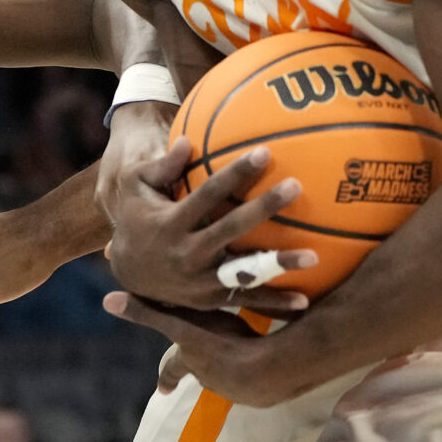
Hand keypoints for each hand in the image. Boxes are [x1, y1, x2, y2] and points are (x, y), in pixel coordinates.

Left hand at [103, 292, 294, 405]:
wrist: (270, 369)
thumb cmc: (223, 343)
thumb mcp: (181, 323)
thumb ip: (146, 312)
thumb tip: (106, 300)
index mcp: (193, 363)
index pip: (173, 369)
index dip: (166, 378)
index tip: (161, 391)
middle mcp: (213, 381)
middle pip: (205, 374)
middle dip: (206, 369)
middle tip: (209, 367)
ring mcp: (240, 392)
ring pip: (233, 377)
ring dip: (236, 369)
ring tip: (245, 360)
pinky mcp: (263, 395)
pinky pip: (260, 381)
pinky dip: (262, 371)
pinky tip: (273, 363)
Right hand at [105, 139, 313, 314]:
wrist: (127, 273)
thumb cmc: (137, 219)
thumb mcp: (136, 188)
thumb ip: (162, 166)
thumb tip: (188, 140)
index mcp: (171, 223)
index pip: (208, 194)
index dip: (236, 173)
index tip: (265, 152)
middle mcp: (187, 253)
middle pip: (231, 227)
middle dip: (264, 206)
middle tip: (295, 186)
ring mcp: (200, 280)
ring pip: (244, 271)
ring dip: (278, 264)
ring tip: (314, 257)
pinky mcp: (210, 300)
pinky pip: (246, 300)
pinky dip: (274, 301)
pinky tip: (305, 299)